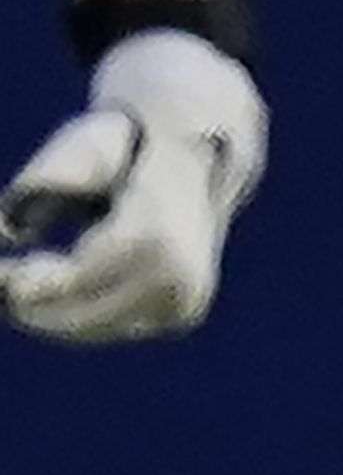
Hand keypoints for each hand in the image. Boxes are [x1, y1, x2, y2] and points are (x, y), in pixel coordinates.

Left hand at [2, 30, 263, 344]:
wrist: (191, 161)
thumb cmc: (124, 147)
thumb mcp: (79, 148)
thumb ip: (38, 182)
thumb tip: (6, 232)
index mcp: (156, 235)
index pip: (81, 277)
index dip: (32, 285)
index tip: (1, 278)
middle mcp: (178, 277)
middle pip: (86, 313)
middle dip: (34, 304)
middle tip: (2, 281)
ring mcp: (184, 300)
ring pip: (96, 327)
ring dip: (50, 309)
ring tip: (26, 272)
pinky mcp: (180, 315)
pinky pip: (113, 326)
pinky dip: (77, 311)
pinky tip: (62, 276)